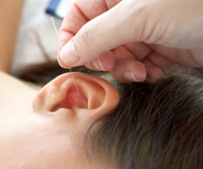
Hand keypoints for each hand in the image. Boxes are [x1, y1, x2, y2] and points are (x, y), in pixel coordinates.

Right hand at [57, 0, 202, 82]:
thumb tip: (66, 53)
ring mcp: (143, 30)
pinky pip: (137, 65)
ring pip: (116, 57)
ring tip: (142, 71)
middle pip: (96, 41)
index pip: (77, 17)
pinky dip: (142, 73)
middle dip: (103, 58)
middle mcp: (126, 11)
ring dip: (125, 69)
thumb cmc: (197, 4)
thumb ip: (96, 35)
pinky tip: (155, 72)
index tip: (71, 60)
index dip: (71, 39)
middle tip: (114, 64)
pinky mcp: (158, 48)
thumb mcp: (139, 16)